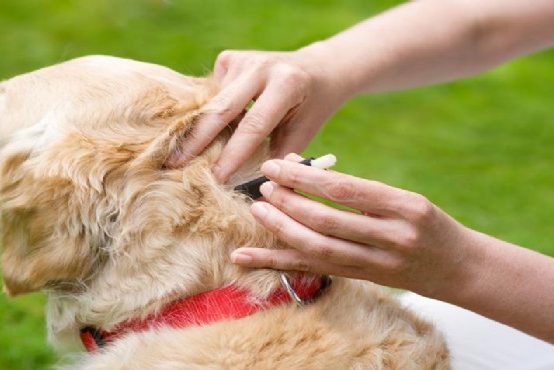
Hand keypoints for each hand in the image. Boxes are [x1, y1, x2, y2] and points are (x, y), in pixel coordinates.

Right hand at [166, 49, 350, 182]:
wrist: (318, 69)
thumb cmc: (311, 108)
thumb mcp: (303, 133)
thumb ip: (278, 157)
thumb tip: (253, 191)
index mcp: (286, 84)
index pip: (254, 125)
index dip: (233, 154)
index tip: (216, 178)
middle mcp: (261, 67)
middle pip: (221, 108)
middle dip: (197, 140)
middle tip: (174, 165)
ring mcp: (242, 59)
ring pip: (212, 102)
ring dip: (201, 129)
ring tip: (182, 155)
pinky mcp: (229, 58)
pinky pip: (212, 93)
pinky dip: (210, 113)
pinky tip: (213, 125)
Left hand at [231, 154, 477, 297]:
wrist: (457, 267)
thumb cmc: (424, 222)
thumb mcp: (402, 198)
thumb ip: (357, 188)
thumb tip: (301, 166)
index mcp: (405, 206)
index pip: (346, 190)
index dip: (306, 177)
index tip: (278, 164)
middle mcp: (393, 237)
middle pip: (328, 221)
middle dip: (290, 202)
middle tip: (265, 185)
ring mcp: (378, 264)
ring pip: (318, 248)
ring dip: (282, 229)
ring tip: (258, 210)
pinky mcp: (363, 280)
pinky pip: (314, 270)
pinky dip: (276, 262)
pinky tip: (245, 257)